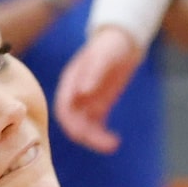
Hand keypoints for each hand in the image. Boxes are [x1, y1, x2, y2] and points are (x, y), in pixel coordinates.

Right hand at [53, 24, 143, 150]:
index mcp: (70, 82)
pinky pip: (96, 126)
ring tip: (113, 144)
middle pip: (72, 122)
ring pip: (84, 127)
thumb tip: (82, 92)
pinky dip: (102, 136)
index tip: (83, 134)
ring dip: (94, 139)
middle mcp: (75, 95)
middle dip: (85, 135)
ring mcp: (86, 102)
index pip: (64, 108)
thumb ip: (93, 72)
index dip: (70, 123)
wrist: (123, 41)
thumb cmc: (111, 45)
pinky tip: (114, 141)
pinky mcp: (99, 106)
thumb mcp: (104, 56)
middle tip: (105, 144)